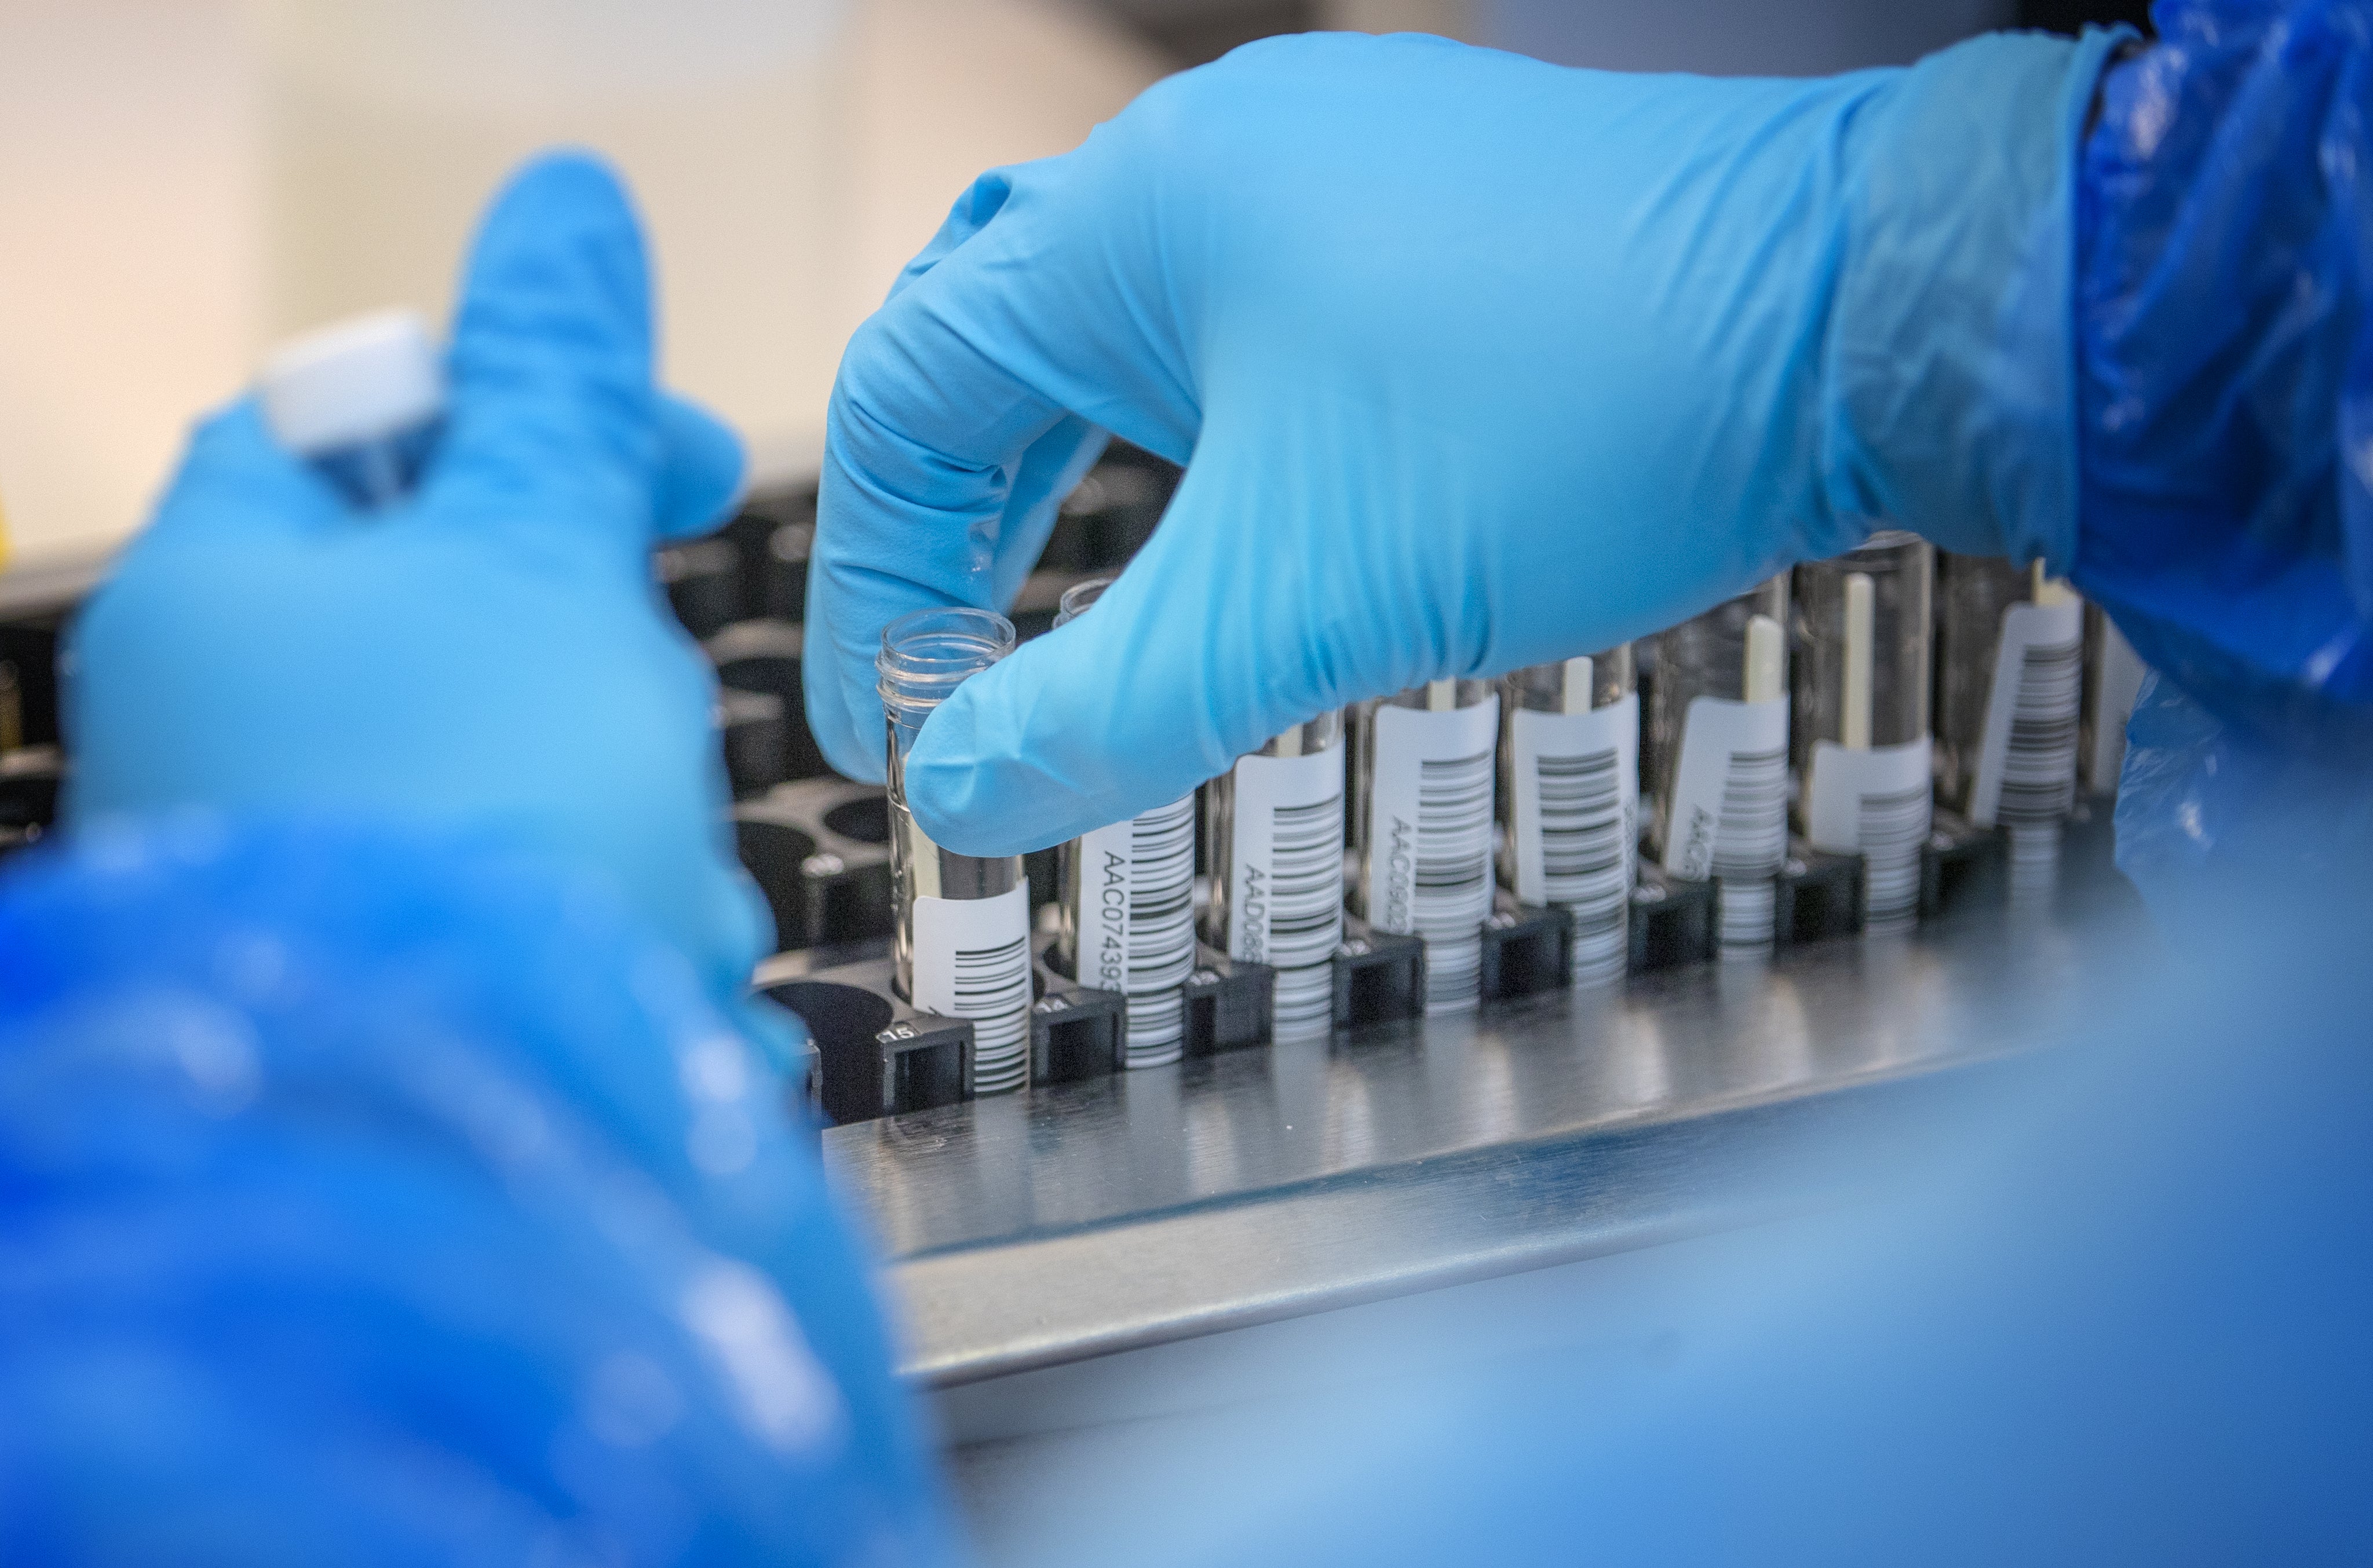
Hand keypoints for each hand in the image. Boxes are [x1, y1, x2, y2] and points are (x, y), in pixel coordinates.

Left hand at [67, 153, 774, 1025]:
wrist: (458, 1132)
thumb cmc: (476, 809)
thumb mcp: (537, 551)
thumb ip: (559, 382)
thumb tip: (567, 200)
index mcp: (222, 596)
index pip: (355, 427)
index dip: (525, 411)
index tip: (675, 462)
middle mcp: (231, 735)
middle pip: (468, 616)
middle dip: (610, 660)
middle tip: (666, 708)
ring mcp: (312, 869)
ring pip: (527, 774)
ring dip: (636, 810)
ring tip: (669, 893)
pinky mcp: (399, 984)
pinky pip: (533, 901)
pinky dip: (613, 915)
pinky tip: (665, 972)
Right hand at [807, 28, 2119, 855]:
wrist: (1872, 314)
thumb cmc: (1581, 421)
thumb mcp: (1305, 599)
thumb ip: (1109, 709)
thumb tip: (964, 800)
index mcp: (1140, 217)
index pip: (912, 388)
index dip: (871, 574)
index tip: (882, 726)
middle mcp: (1220, 160)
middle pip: (999, 344)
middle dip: (952, 523)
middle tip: (938, 669)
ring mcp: (1338, 170)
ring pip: (1127, 337)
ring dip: (1068, 481)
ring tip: (1041, 611)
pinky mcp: (1437, 216)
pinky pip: (1247, 329)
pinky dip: (1192, 444)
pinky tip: (1223, 521)